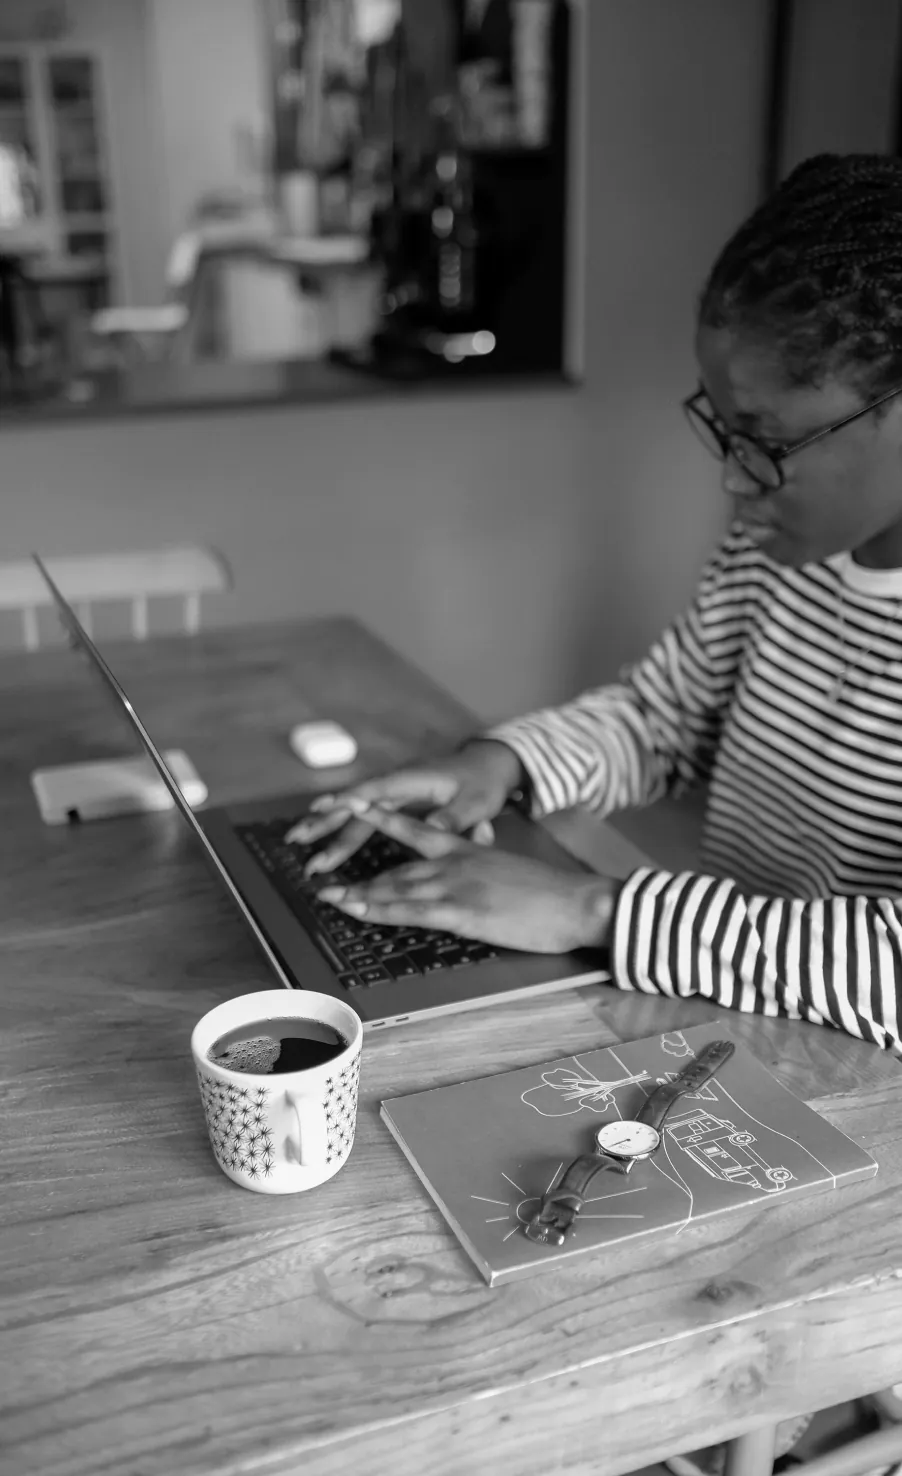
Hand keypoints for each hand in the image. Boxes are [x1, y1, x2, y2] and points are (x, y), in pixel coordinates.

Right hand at [286, 740, 524, 875]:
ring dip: (326, 826)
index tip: (324, 810)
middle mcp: (395, 784)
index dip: (349, 801)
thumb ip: (453, 816)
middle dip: (325, 821)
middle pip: (354, 802)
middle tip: (298, 838)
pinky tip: (322, 836)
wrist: (486, 767)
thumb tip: (433, 827)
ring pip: (354, 811)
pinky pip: (361, 815)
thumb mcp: (475, 801)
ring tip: (298, 842)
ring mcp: (392, 793)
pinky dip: (340, 826)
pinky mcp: (393, 801)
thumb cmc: (480, 783)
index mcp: (412, 780)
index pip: (375, 790)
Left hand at [315, 805, 619, 953]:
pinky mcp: (460, 910)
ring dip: (358, 894)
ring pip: (395, 888)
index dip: (382, 820)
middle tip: (327, 879)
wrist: (575, 902)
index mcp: (467, 849)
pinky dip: (378, 908)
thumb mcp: (510, 867)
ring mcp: (455, 885)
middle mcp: (454, 862)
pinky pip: (408, 909)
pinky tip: (357, 910)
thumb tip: (479, 846)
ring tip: (329, 898)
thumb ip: (486, 857)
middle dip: (360, 875)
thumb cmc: (549, 892)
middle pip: (396, 867)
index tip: (356, 808)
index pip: (415, 830)